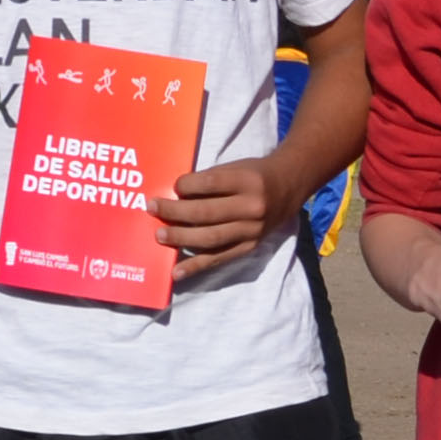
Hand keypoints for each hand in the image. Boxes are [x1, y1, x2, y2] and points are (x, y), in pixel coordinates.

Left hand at [158, 151, 306, 278]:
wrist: (289, 187)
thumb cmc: (254, 175)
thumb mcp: (235, 168)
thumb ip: (210, 181)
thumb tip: (175, 197)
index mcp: (247, 181)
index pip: (211, 183)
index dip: (187, 186)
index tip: (173, 186)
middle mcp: (252, 207)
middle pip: (207, 213)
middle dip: (175, 212)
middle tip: (152, 209)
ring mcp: (251, 230)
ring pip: (210, 238)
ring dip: (181, 237)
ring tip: (160, 235)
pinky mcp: (249, 247)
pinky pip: (219, 258)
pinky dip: (196, 266)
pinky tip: (177, 271)